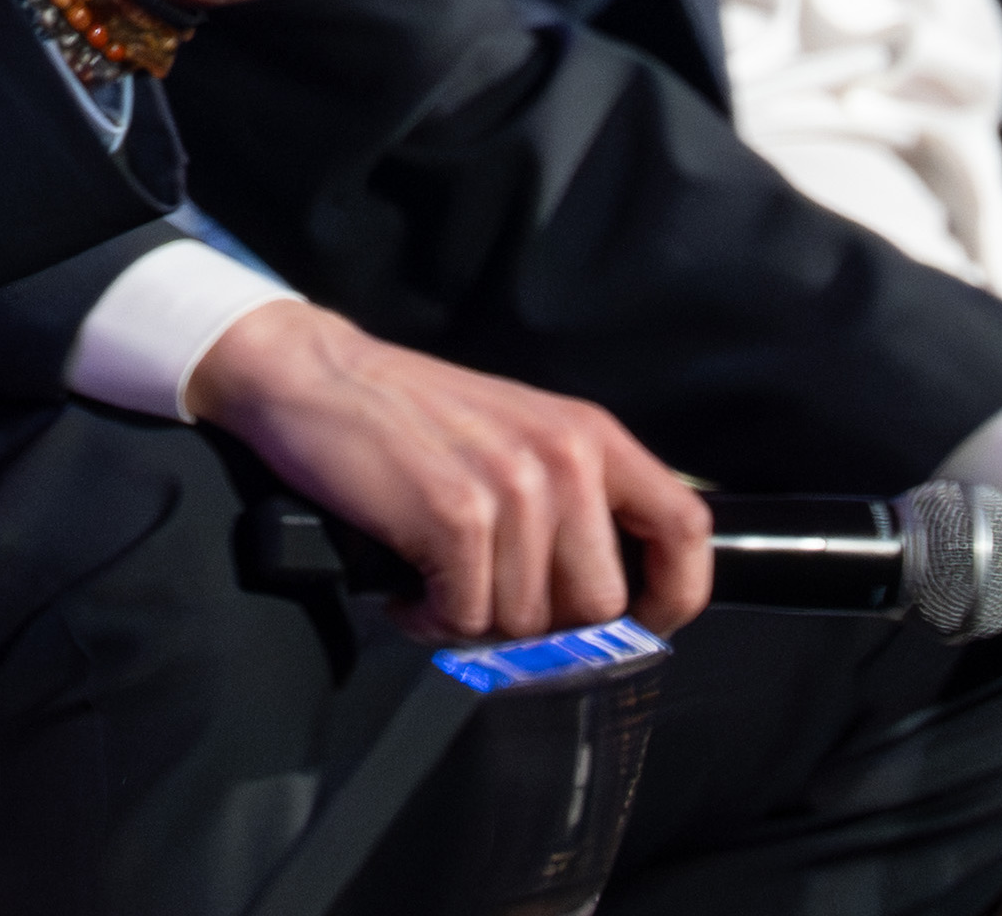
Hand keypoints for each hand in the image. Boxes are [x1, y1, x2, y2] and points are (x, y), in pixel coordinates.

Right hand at [184, 302, 710, 641]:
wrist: (316, 376)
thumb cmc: (409, 414)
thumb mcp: (517, 433)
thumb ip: (573, 499)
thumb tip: (607, 600)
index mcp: (590, 435)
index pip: (686, 527)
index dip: (673, 595)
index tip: (640, 625)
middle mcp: (565, 457)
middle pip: (600, 605)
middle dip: (542, 625)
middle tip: (487, 597)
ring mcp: (512, 487)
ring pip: (527, 623)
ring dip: (474, 622)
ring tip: (436, 580)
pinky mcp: (455, 517)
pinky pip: (467, 621)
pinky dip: (431, 620)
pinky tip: (407, 585)